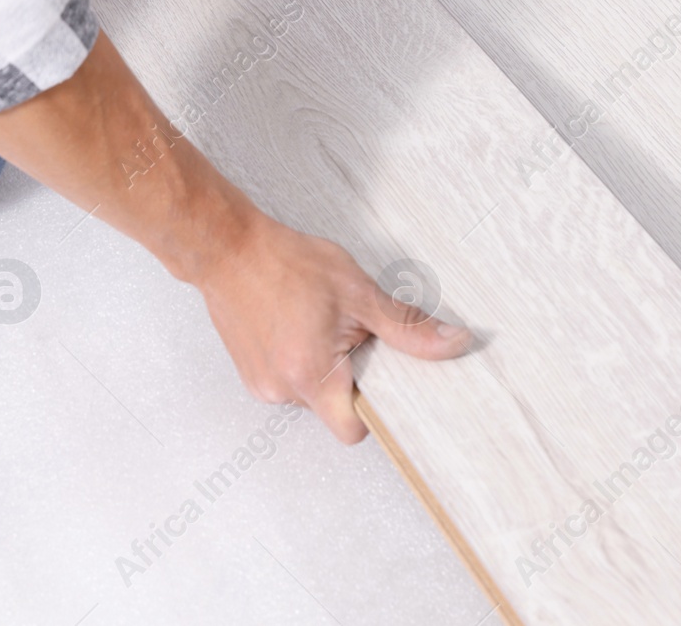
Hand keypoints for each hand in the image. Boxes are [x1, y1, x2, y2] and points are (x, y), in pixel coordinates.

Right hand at [182, 213, 474, 442]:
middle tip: (351, 336)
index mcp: (313, 375)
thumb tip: (454, 341)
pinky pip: (287, 381)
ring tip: (318, 324)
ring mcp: (260, 384)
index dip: (374, 413)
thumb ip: (407, 326)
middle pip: (333, 410)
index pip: (353, 431)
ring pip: (311, 394)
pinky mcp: (249, 373)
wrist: (227, 248)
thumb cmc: (285, 264)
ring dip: (323, 368)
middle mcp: (282, 389)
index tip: (385, 388)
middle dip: (349, 379)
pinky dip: (300, 361)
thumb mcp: (358, 291)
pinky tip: (298, 325)